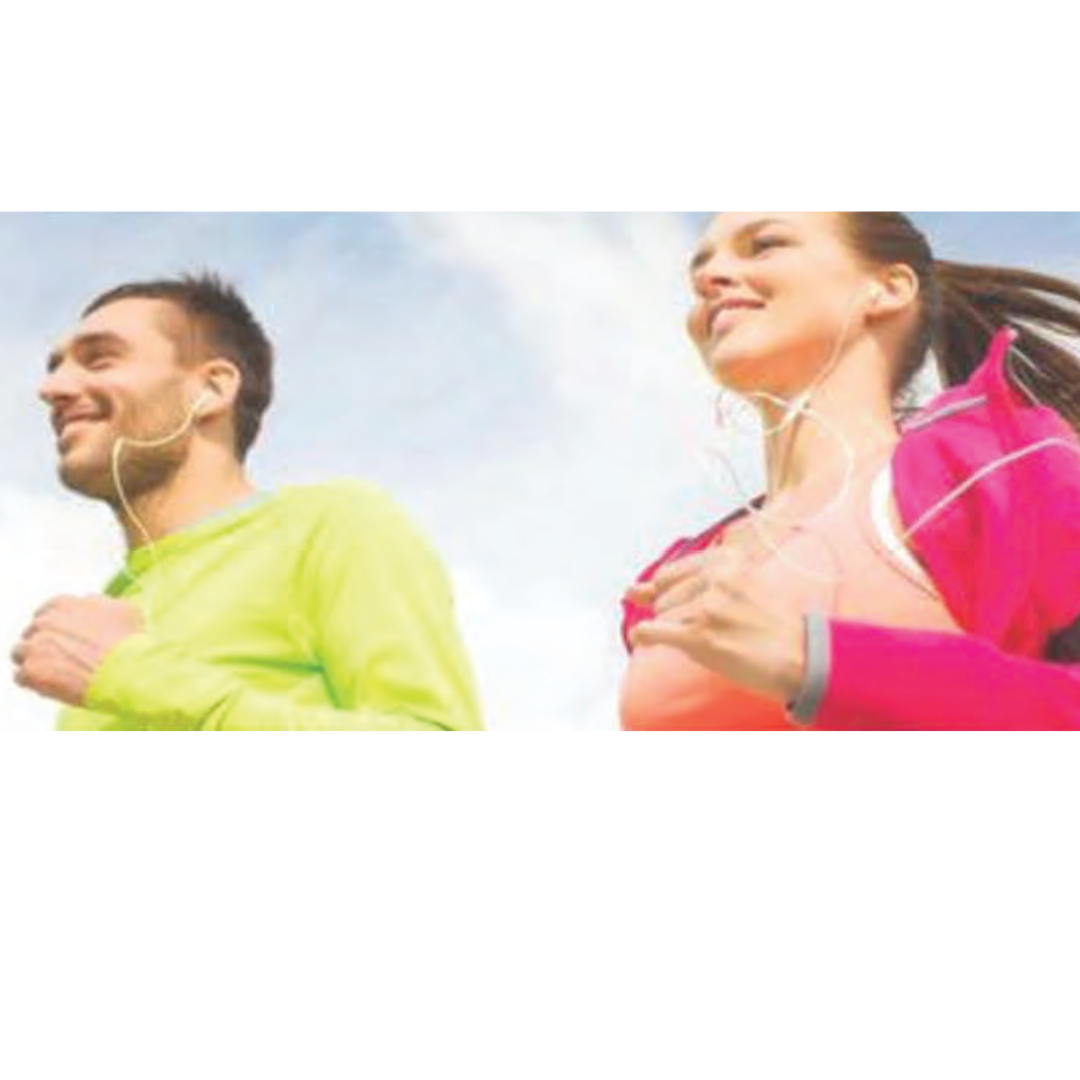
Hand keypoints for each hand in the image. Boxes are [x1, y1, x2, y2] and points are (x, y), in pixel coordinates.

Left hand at [10, 594, 144, 706]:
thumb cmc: (129, 643)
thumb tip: (90, 604)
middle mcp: (45, 621)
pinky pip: (20, 677)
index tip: (63, 638)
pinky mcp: (31, 671)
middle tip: (62, 657)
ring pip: (20, 653)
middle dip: (44, 643)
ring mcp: (35, 646)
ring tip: (55, 673)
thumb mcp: (123, 610)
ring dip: (35, 661)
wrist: (127, 671)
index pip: (46, 611)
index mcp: (64, 604)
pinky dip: (34, 682)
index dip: (55, 626)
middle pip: (32, 632)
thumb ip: (99, 603)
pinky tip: (53, 685)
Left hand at [623, 547, 805, 703]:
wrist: (802, 656)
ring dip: (671, 631)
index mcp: (726, 560)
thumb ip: (685, 585)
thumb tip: (633, 590)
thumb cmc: (771, 626)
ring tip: (704, 640)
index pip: (670, 573)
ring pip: (661, 617)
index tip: (670, 602)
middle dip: (672, 614)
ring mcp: (707, 607)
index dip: (665, 592)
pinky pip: (652, 632)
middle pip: (663, 596)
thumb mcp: (736, 589)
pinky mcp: (700, 635)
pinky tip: (646, 641)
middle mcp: (716, 578)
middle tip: (704, 627)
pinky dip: (644, 637)